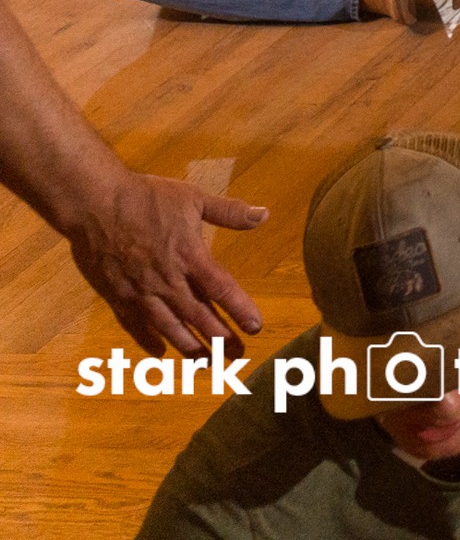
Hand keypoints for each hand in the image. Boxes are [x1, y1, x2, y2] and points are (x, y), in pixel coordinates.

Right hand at [66, 170, 267, 354]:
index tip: (256, 327)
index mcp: (189, 256)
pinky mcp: (116, 295)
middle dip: (220, 337)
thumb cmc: (146, 197)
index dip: (239, 309)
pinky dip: (148, 340)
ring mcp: (140, 291)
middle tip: (238, 355)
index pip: (221, 289)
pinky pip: (134, 324)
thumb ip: (229, 212)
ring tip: (207, 363)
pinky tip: (160, 353)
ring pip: (169, 326)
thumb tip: (264, 215)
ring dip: (190, 346)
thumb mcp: (193, 198)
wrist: (94, 204)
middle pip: (198, 315)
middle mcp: (167, 280)